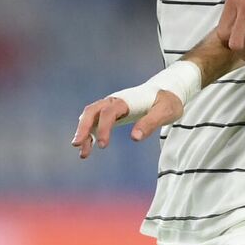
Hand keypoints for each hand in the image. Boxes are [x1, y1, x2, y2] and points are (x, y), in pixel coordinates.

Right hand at [70, 91, 184, 159]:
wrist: (167, 92)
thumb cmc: (168, 101)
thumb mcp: (165, 111)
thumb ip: (150, 123)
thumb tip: (135, 138)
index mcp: (126, 100)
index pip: (109, 112)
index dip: (103, 127)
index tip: (102, 145)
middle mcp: (114, 101)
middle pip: (92, 111)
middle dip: (83, 127)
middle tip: (77, 144)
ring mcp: (111, 107)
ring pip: (90, 117)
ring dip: (83, 132)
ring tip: (83, 153)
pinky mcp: (112, 114)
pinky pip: (95, 122)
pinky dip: (89, 134)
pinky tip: (87, 149)